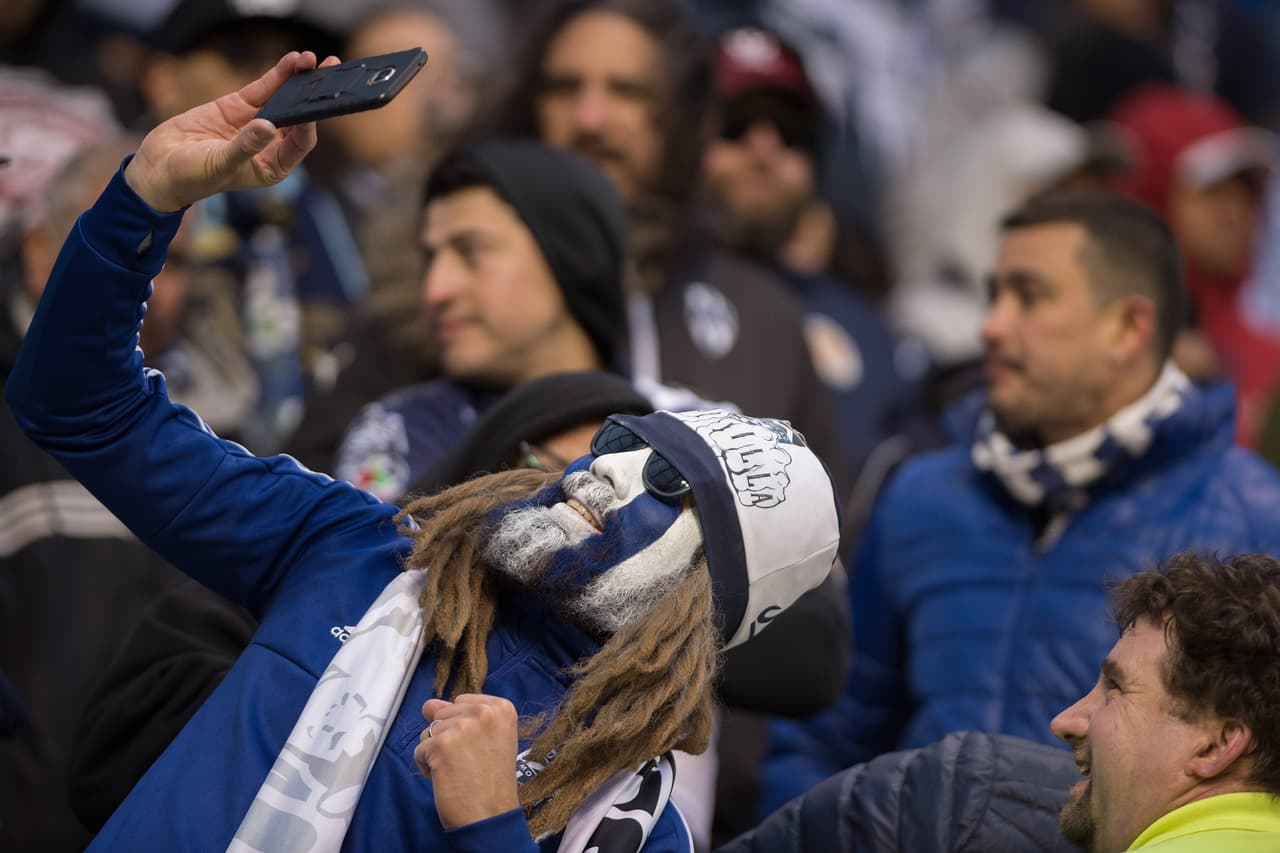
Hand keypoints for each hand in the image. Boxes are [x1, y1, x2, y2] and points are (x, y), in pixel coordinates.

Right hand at [124, 51, 338, 211]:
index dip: (309, 125)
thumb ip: (245, 146)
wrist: (159, 167)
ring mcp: (255, 123)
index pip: (300, 143)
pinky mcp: (238, 106)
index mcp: (273, 166)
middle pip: (300, 117)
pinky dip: (277, 75)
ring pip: (284, 99)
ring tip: (312, 59)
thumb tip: (267, 127)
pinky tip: (293, 61)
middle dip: (315, 96)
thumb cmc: (193, 176)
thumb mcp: (221, 164)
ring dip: (299, 80)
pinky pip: (263, 88)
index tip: (314, 108)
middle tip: (332, 72)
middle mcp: (270, 145)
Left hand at [415, 695, 521, 829]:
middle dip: (447, 736)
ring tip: (458, 770)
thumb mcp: (488, 741)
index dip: (462, 726)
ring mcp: (463, 726)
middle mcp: (484, 712)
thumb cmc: (491, 783)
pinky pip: (419, 750)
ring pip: (429, 730)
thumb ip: (461, 717)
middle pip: (443, 713)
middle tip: (468, 761)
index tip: (477, 747)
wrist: (490, 816)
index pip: (462, 701)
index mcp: (501, 708)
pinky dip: (426, 766)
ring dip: (436, 752)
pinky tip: (446, 778)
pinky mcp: (441, 744)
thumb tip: (428, 704)